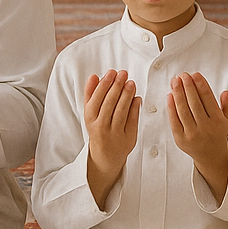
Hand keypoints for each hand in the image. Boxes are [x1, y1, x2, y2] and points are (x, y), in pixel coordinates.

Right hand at [84, 70, 140, 207]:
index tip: (111, 73)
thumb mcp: (90, 113)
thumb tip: (94, 76)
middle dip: (117, 87)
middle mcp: (101, 127)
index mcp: (90, 119)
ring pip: (121, 111)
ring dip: (127, 95)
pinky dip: (135, 108)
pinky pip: (132, 120)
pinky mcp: (128, 138)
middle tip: (123, 74)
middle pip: (110, 104)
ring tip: (131, 83)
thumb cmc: (98, 128)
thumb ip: (91, 94)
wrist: (105, 156)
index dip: (105, 85)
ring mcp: (115, 133)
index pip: (97, 99)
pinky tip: (137, 98)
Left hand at [168, 73, 227, 202]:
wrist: (210, 155)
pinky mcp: (180, 139)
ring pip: (183, 111)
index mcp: (218, 122)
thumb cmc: (217, 132)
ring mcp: (192, 134)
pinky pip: (174, 121)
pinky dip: (171, 108)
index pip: (208, 100)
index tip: (195, 75)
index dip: (201, 86)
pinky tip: (170, 96)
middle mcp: (205, 128)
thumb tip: (226, 92)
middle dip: (188, 87)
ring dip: (178, 94)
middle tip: (183, 75)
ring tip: (175, 81)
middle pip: (194, 104)